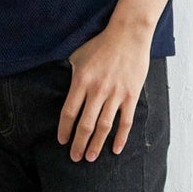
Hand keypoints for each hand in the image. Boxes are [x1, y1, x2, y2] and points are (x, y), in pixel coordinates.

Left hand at [58, 25, 152, 160]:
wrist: (128, 34)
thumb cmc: (101, 44)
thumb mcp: (78, 56)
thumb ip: (71, 74)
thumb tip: (63, 89)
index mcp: (81, 81)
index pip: (69, 112)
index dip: (64, 129)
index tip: (61, 141)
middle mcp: (97, 90)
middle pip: (85, 125)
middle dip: (78, 144)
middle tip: (74, 157)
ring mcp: (115, 94)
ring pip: (104, 127)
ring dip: (96, 145)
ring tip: (90, 157)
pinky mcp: (131, 95)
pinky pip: (125, 122)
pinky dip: (121, 137)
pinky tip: (116, 149)